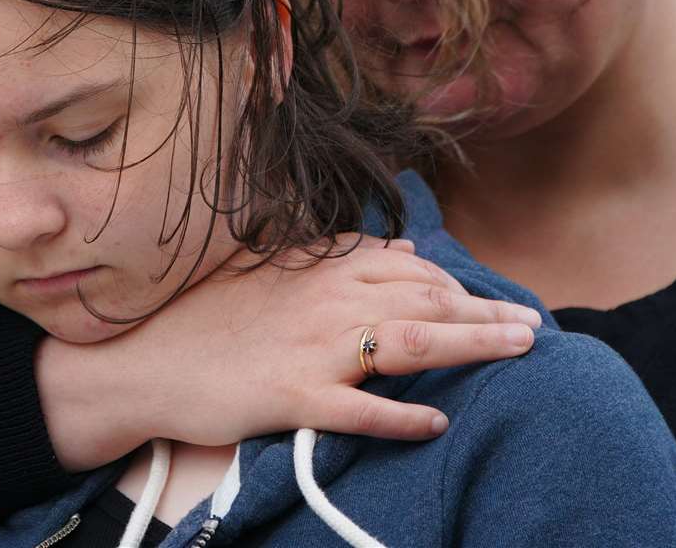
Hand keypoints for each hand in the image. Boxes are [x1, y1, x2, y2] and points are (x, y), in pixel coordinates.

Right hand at [36, 235, 538, 469]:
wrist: (140, 359)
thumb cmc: (207, 318)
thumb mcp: (273, 272)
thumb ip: (335, 257)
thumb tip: (399, 251)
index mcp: (322, 269)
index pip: (413, 272)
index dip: (462, 288)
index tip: (498, 303)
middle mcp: (325, 301)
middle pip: (426, 304)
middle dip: (486, 313)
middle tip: (536, 327)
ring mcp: (310, 349)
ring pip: (408, 344)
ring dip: (471, 347)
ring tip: (517, 353)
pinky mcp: (289, 397)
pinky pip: (353, 410)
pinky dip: (397, 417)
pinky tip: (435, 424)